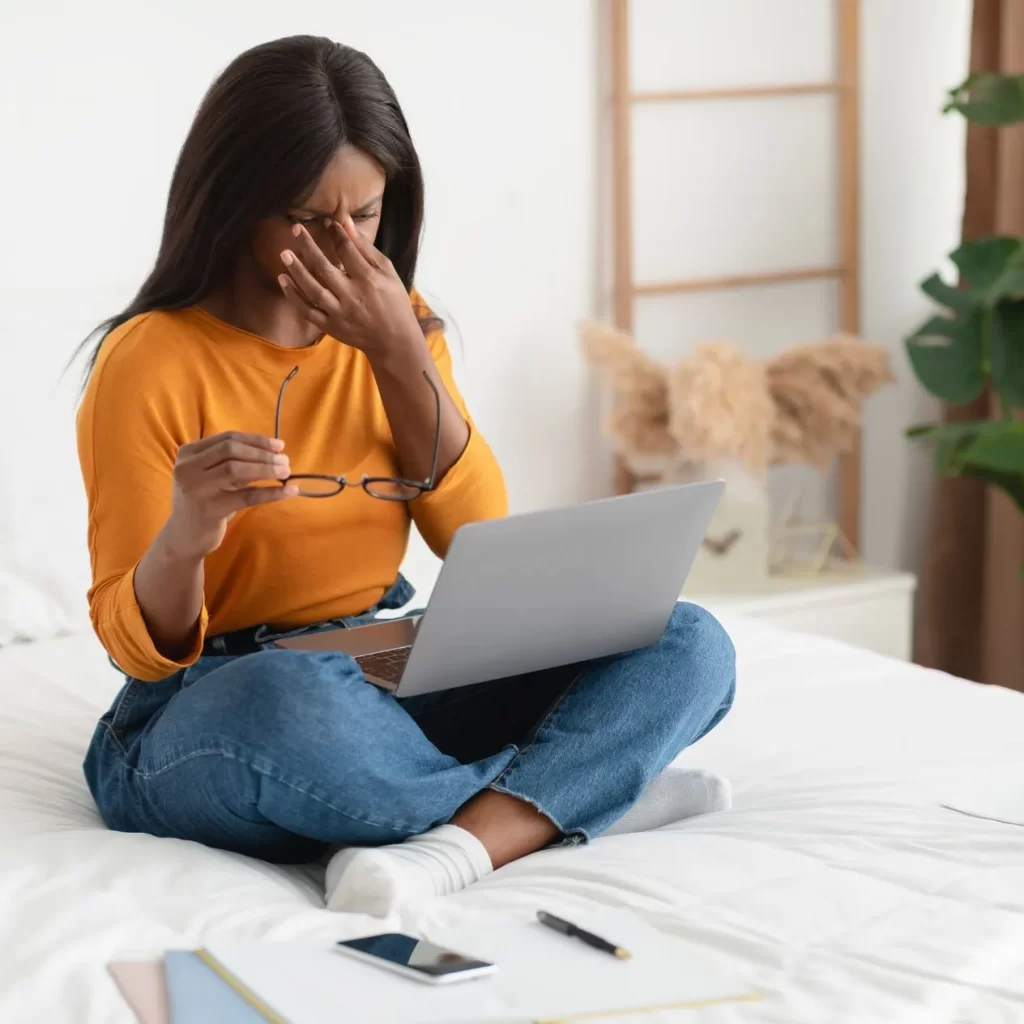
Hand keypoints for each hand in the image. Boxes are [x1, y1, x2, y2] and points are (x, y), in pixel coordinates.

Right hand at [162, 432, 296, 560]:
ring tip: (286, 472)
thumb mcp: (212, 476)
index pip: (227, 438)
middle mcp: (187, 468)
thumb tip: (274, 453)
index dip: (256, 440)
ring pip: (236, 469)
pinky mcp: (209, 509)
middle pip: (231, 450)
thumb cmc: (204, 502)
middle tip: (285, 460)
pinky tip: (288, 491)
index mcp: (188, 454)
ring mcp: (196, 488)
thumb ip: (233, 462)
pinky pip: (246, 497)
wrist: (184, 537)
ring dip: (266, 469)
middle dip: (262, 453)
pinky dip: (270, 492)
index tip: (279, 446)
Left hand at [277, 216, 421, 357]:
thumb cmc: (394, 302)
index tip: (327, 222)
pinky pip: (307, 311)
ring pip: (313, 290)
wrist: (393, 341)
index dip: (335, 233)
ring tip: (284, 253)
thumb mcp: (387, 272)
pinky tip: (283, 279)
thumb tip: (345, 223)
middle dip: (308, 247)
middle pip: (325, 268)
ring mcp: (339, 313)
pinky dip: (293, 296)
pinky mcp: (330, 326)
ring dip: (297, 271)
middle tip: (296, 229)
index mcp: (369, 280)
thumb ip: (365, 248)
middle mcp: (352, 297)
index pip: (347, 251)